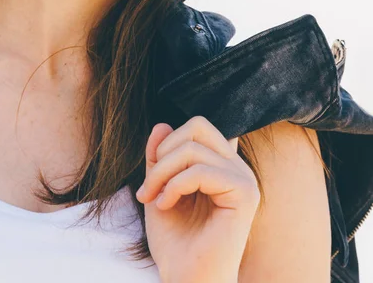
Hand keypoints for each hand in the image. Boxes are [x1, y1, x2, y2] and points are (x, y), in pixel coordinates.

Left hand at [136, 116, 259, 282]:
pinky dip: (174, 186)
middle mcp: (237, 167)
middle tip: (149, 186)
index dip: (168, 143)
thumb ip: (160, 157)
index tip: (152, 177)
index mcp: (221, 164)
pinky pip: (201, 171)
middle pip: (197, 126)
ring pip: (194, 148)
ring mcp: (244, 179)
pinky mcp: (244, 195)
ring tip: (153, 198)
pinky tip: (165, 205)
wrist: (186, 280)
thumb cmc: (175, 241)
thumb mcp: (159, 188)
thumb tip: (161, 125)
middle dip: (165, 151)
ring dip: (162, 172)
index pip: (197, 127)